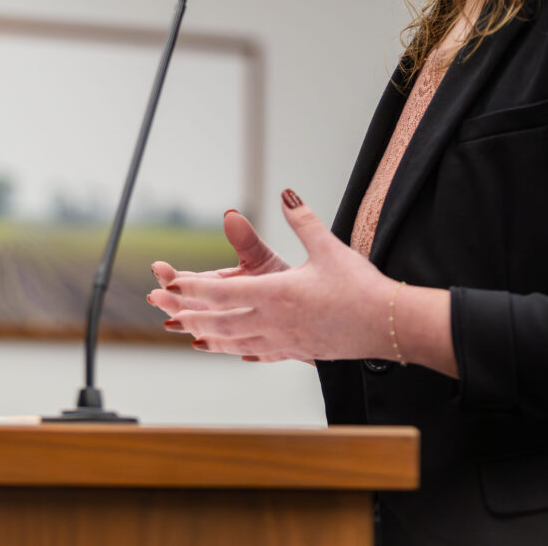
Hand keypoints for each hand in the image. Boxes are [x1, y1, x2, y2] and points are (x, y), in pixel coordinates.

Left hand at [147, 189, 395, 362]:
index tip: (170, 282)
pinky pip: (255, 353)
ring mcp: (283, 341)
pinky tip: (229, 350)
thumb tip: (286, 195)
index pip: (224, 292)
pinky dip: (233, 349)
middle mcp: (273, 322)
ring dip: (205, 334)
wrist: (387, 326)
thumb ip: (303, 220)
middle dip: (186, 311)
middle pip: (218, 321)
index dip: (194, 287)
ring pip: (232, 341)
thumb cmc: (360, 287)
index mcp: (277, 295)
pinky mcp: (295, 350)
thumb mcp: (329, 248)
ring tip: (184, 330)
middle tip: (159, 305)